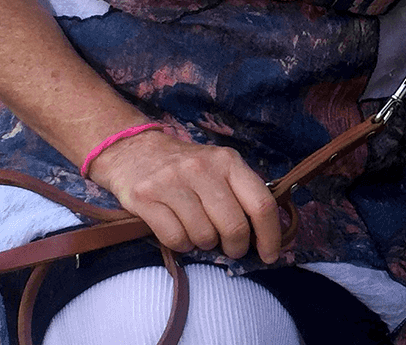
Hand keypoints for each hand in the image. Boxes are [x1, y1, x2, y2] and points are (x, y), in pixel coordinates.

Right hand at [88, 129, 282, 263]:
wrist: (135, 150)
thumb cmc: (187, 167)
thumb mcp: (219, 166)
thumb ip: (242, 192)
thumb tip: (267, 234)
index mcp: (228, 161)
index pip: (261, 203)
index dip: (270, 235)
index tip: (269, 255)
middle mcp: (202, 168)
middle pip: (234, 226)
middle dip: (235, 247)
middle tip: (230, 247)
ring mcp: (172, 181)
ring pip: (204, 236)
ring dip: (204, 244)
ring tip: (199, 230)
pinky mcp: (146, 197)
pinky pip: (175, 239)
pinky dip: (182, 244)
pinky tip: (180, 232)